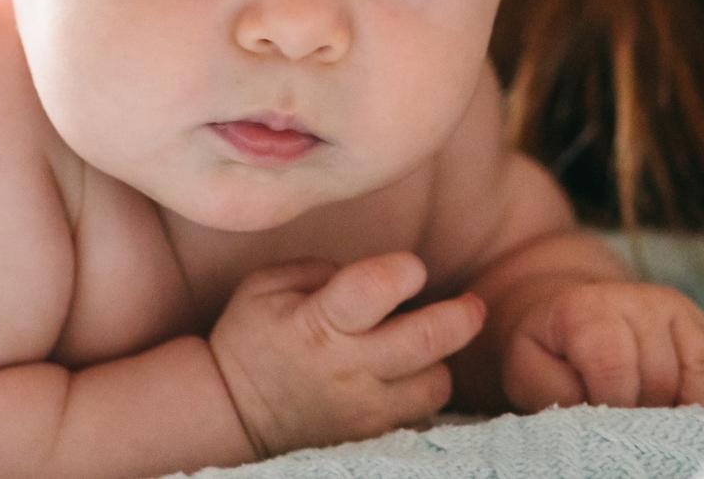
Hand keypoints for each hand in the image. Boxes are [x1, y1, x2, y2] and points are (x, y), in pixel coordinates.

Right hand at [211, 253, 487, 458]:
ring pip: (436, 382)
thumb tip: (374, 272)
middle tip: (471, 304)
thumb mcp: (266, 286)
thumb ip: (321, 267)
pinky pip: (422, 412)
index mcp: (317, 323)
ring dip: (440, 359)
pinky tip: (408, 375)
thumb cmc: (252, 338)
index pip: (374, 289)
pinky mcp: (373, 435)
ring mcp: (364, 409)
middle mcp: (347, 368)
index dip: (404, 271)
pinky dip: (423, 391)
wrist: (232, 415)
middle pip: (429, 339)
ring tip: (425, 345)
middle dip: (462, 315)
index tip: (410, 268)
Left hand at [501, 280, 703, 409]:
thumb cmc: (551, 349)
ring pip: (699, 381)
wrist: (577, 310)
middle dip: (640, 412)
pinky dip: (702, 399)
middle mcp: (642, 299)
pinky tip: (673, 401)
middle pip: (659, 380)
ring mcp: (680, 311)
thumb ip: (551, 392)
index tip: (597, 417)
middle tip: (619, 418)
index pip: (615, 367)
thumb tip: (594, 414)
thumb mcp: (528, 369)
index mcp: (590, 307)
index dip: (609, 404)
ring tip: (645, 412)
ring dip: (675, 409)